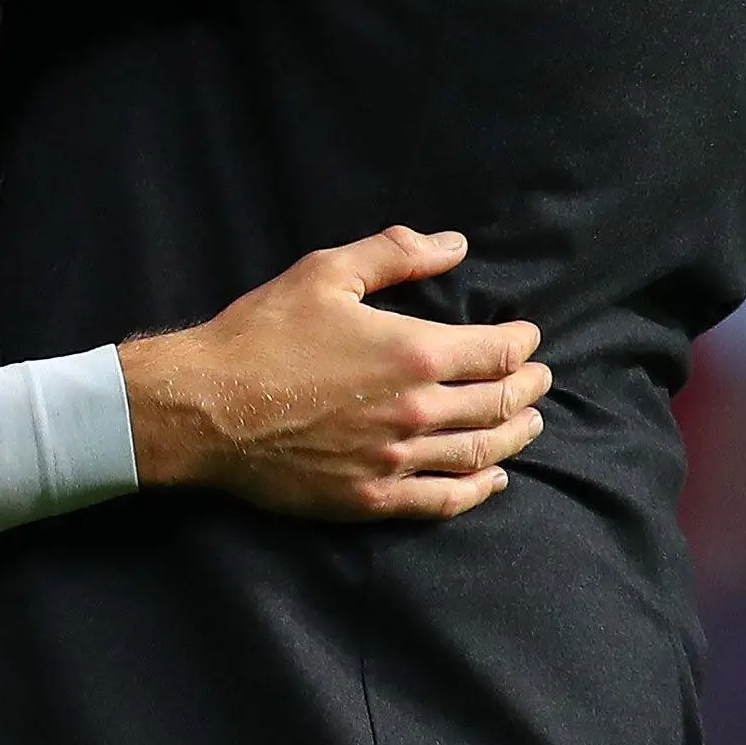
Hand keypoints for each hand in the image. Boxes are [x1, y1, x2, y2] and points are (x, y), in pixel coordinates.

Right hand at [119, 229, 549, 521]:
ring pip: (480, 452)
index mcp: (413, 352)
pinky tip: (492, 479)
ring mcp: (396, 461)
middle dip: (527, 389)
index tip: (527, 338)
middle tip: (539, 379)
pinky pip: (444, 500)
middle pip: (499, 404)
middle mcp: (416, 411)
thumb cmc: (262, 335)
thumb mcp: (326, 273)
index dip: (521, 344)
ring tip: (529, 423)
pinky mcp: (371, 497)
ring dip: (514, 437)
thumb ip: (395, 253)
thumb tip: (454, 245)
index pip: (497, 352)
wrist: (206, 408)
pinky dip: (478, 489)